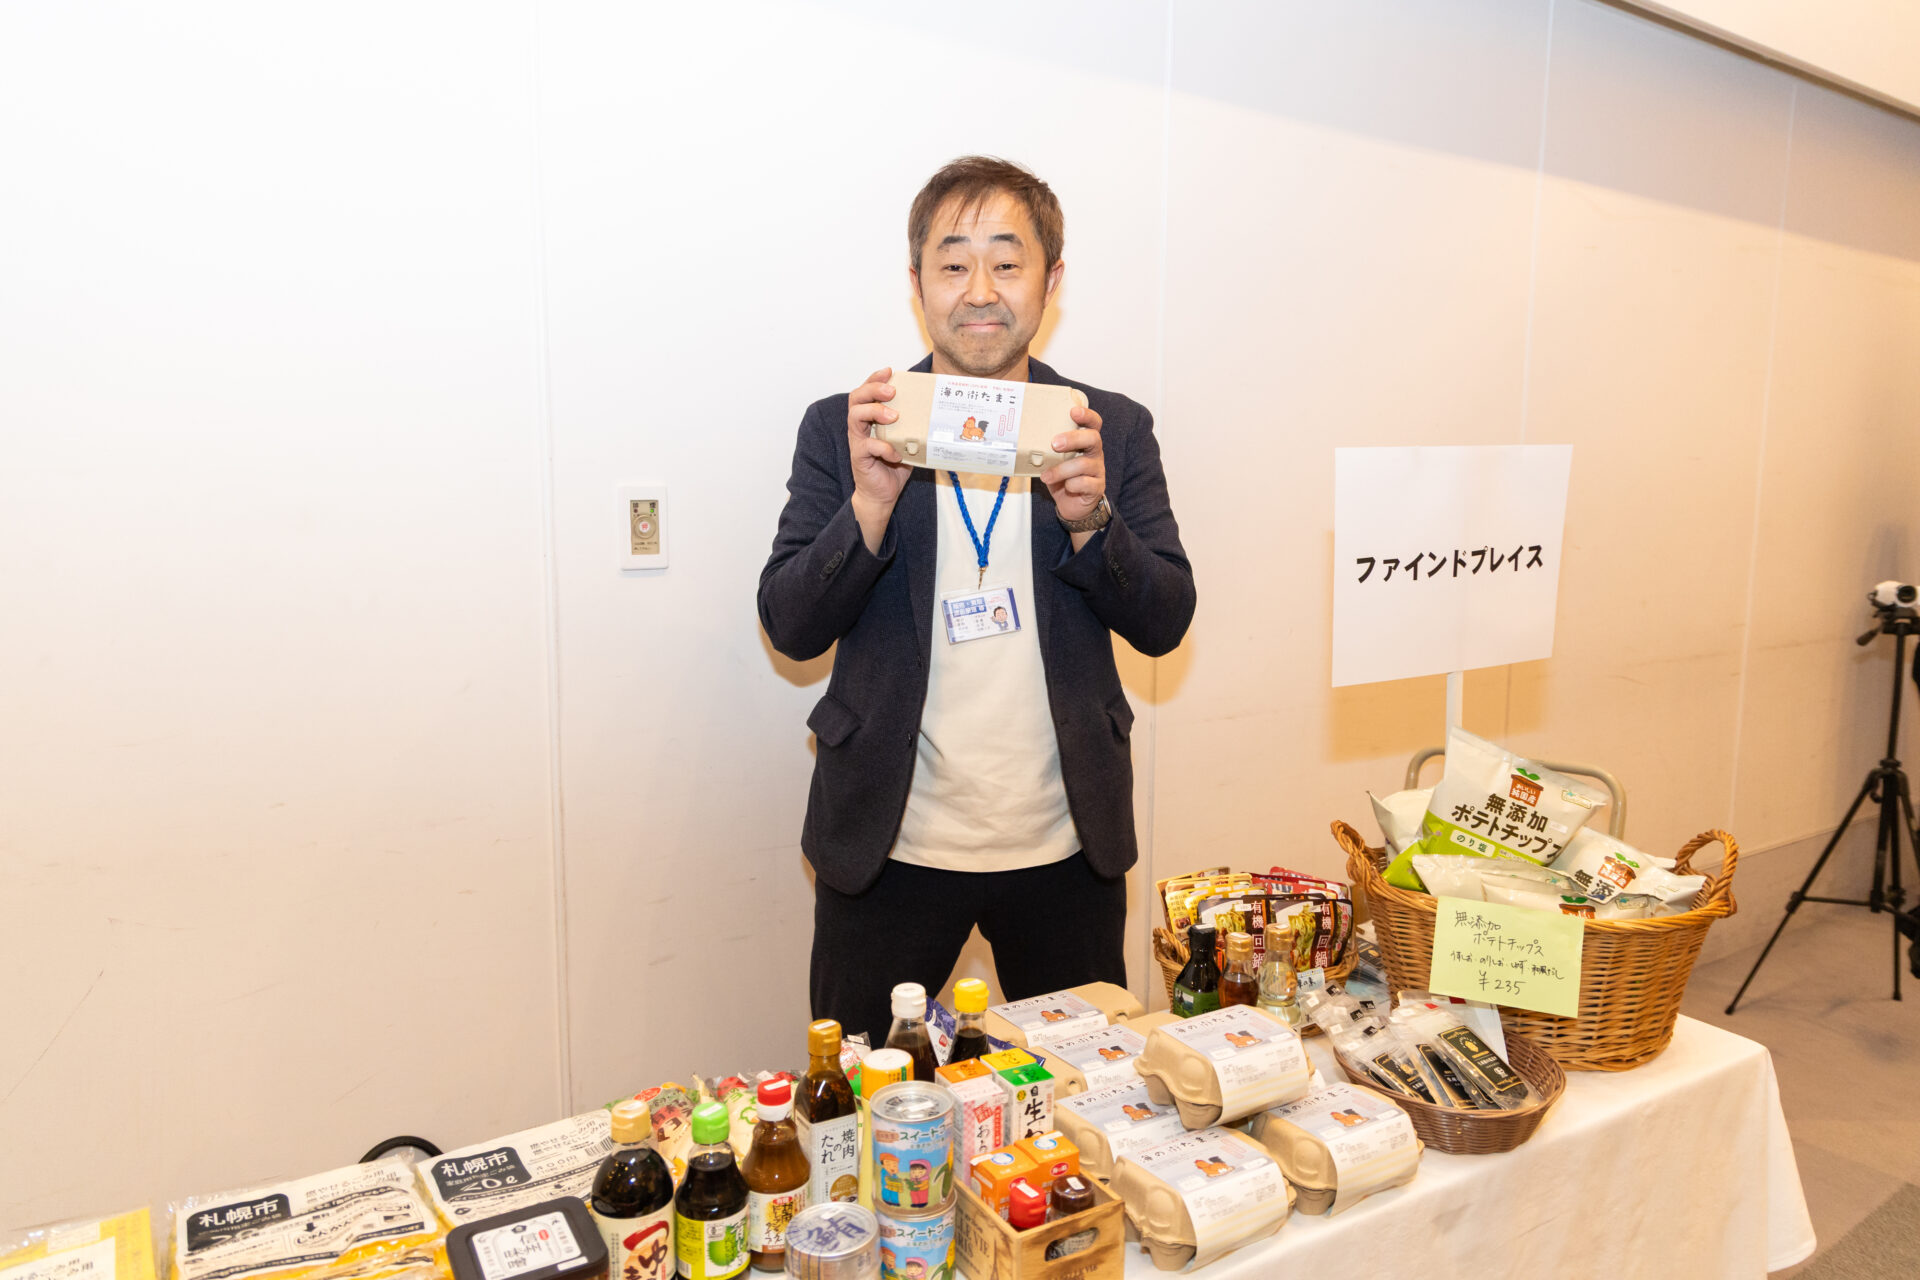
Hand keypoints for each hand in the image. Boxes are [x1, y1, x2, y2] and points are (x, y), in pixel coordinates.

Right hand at [847, 366, 908, 552]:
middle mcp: (861, 426)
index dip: (875, 378)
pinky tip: (896, 453)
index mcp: (871, 417)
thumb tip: (941, 412)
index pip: (867, 391)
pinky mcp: (859, 457)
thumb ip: (915, 426)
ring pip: (855, 417)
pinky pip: (867, 446)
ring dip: (875, 412)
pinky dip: (882, 447)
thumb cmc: (894, 465)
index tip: (890, 371)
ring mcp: (858, 441)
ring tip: (893, 417)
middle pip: (857, 398)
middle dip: (873, 389)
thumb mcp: (908, 440)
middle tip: (891, 392)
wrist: (882, 494)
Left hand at [1041, 404, 1104, 524]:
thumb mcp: (1054, 460)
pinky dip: (1071, 484)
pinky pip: (1086, 483)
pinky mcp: (1097, 487)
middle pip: (1093, 438)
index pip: (1093, 423)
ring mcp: (1098, 470)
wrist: (1072, 504)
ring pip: (1084, 464)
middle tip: (1054, 443)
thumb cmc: (1062, 477)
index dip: (1087, 415)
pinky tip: (1064, 487)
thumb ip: (1048, 449)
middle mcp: (1095, 453)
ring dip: (1062, 469)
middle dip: (1073, 438)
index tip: (1073, 411)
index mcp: (1086, 442)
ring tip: (1046, 476)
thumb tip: (1024, 438)